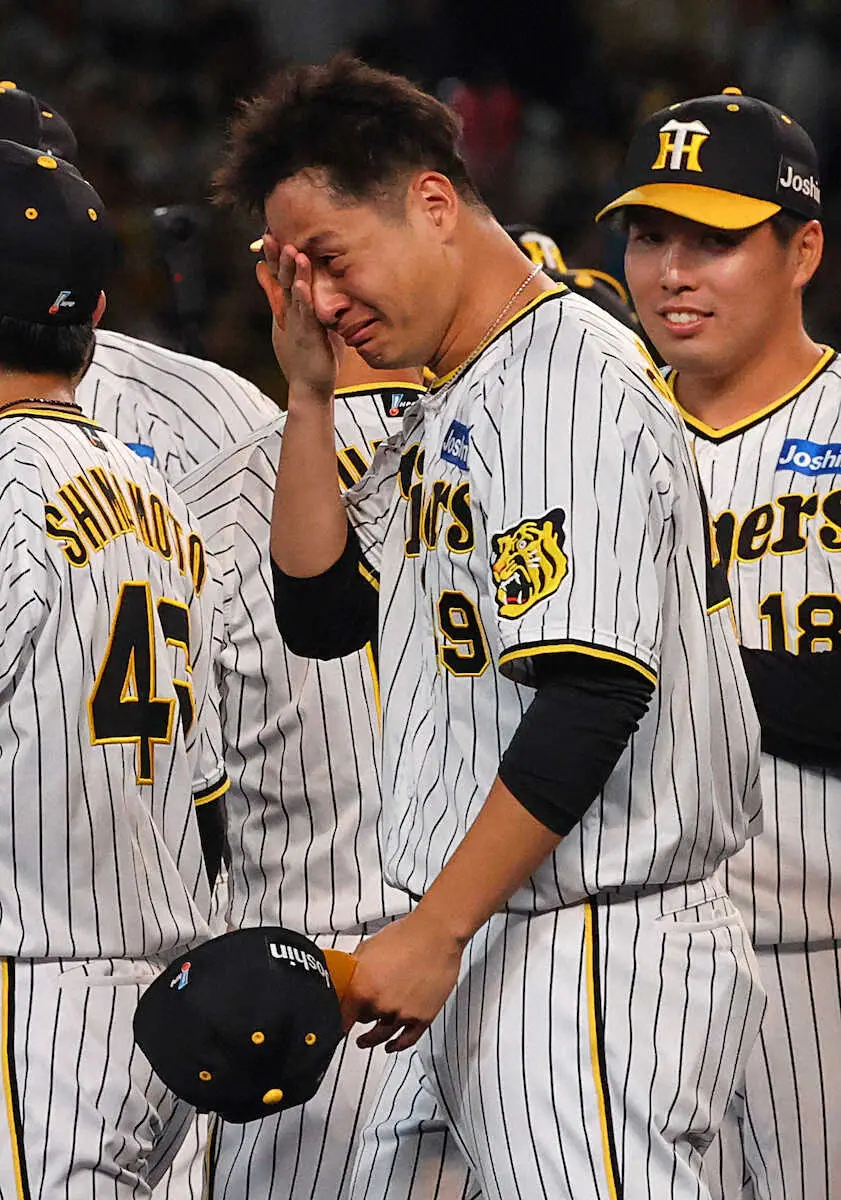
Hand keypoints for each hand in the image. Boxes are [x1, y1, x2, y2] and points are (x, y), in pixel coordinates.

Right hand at [256, 233, 342, 398]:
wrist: (309, 388)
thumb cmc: (311, 356)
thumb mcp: (302, 324)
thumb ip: (298, 302)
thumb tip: (289, 282)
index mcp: (288, 310)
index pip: (278, 278)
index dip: (274, 259)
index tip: (270, 236)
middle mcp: (289, 315)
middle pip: (281, 281)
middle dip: (277, 259)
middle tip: (271, 236)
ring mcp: (297, 325)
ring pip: (293, 295)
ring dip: (292, 273)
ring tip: (293, 251)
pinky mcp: (307, 337)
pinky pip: (306, 315)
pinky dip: (304, 299)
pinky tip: (303, 285)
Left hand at [340, 909, 464, 1052]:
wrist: (436, 933)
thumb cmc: (406, 935)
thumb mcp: (369, 947)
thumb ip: (355, 967)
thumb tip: (345, 976)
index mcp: (363, 986)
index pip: (342, 1015)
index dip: (337, 1021)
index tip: (334, 1025)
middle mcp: (380, 1004)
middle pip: (362, 1021)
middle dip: (359, 1017)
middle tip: (356, 1017)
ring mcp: (401, 1013)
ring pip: (382, 1033)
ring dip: (371, 1039)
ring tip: (364, 1042)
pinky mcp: (422, 1017)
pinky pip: (407, 1039)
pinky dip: (397, 1045)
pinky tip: (391, 1046)